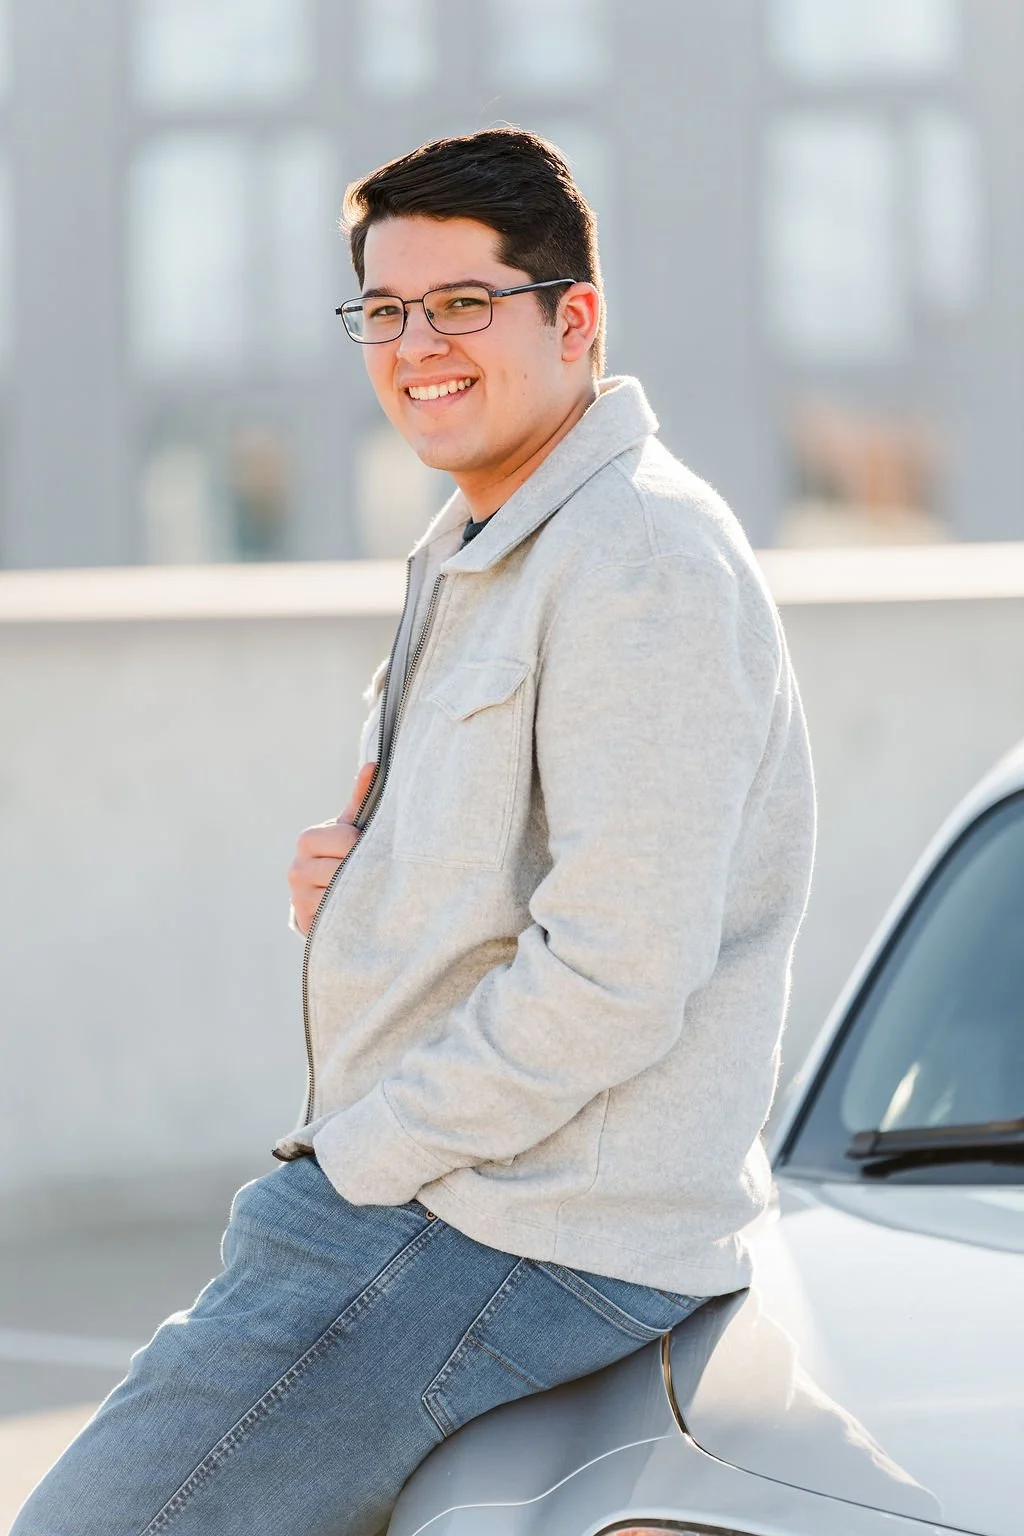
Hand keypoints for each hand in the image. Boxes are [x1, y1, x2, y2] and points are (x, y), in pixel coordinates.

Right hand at [288, 761, 376, 936]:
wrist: (325, 896)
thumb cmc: (344, 854)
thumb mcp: (352, 827)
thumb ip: (361, 798)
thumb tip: (374, 765)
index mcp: (308, 840)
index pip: (345, 840)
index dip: (361, 845)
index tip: (365, 848)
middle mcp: (297, 868)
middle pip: (343, 868)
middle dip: (361, 870)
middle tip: (372, 871)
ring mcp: (299, 897)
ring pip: (341, 894)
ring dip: (360, 891)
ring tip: (367, 889)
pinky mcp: (306, 921)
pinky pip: (337, 917)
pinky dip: (351, 911)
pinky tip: (357, 907)